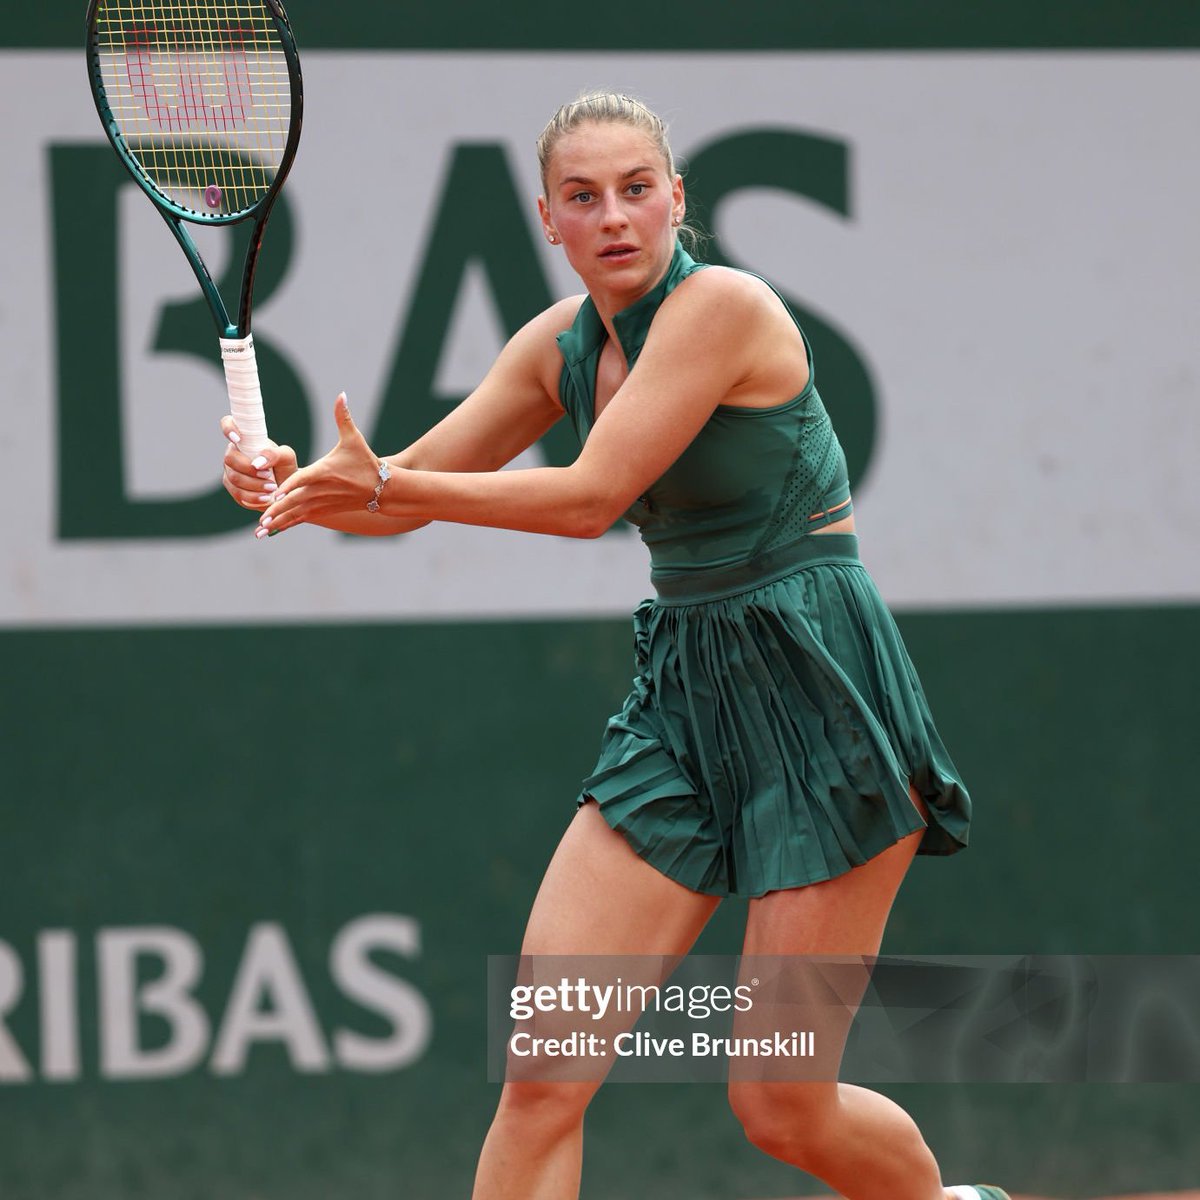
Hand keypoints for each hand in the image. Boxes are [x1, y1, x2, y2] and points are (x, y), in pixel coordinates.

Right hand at [220, 416, 298, 510]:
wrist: (286, 489)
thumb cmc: (285, 467)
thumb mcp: (286, 458)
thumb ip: (274, 454)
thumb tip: (258, 462)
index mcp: (244, 440)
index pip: (228, 424)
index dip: (228, 428)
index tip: (237, 438)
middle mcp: (233, 454)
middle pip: (230, 459)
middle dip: (249, 469)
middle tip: (269, 476)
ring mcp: (230, 472)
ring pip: (234, 478)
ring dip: (254, 485)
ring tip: (272, 488)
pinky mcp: (234, 490)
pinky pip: (238, 494)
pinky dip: (254, 497)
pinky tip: (266, 498)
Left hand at [257, 393, 380, 536]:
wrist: (382, 489)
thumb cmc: (365, 462)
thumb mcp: (354, 439)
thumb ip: (343, 417)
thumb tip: (342, 394)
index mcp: (324, 471)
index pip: (303, 480)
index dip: (289, 486)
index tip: (274, 494)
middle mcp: (321, 490)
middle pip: (295, 502)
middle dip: (277, 511)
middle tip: (260, 519)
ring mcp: (322, 502)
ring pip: (296, 513)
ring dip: (278, 522)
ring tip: (260, 530)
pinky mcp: (323, 510)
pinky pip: (301, 518)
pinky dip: (286, 524)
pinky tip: (270, 531)